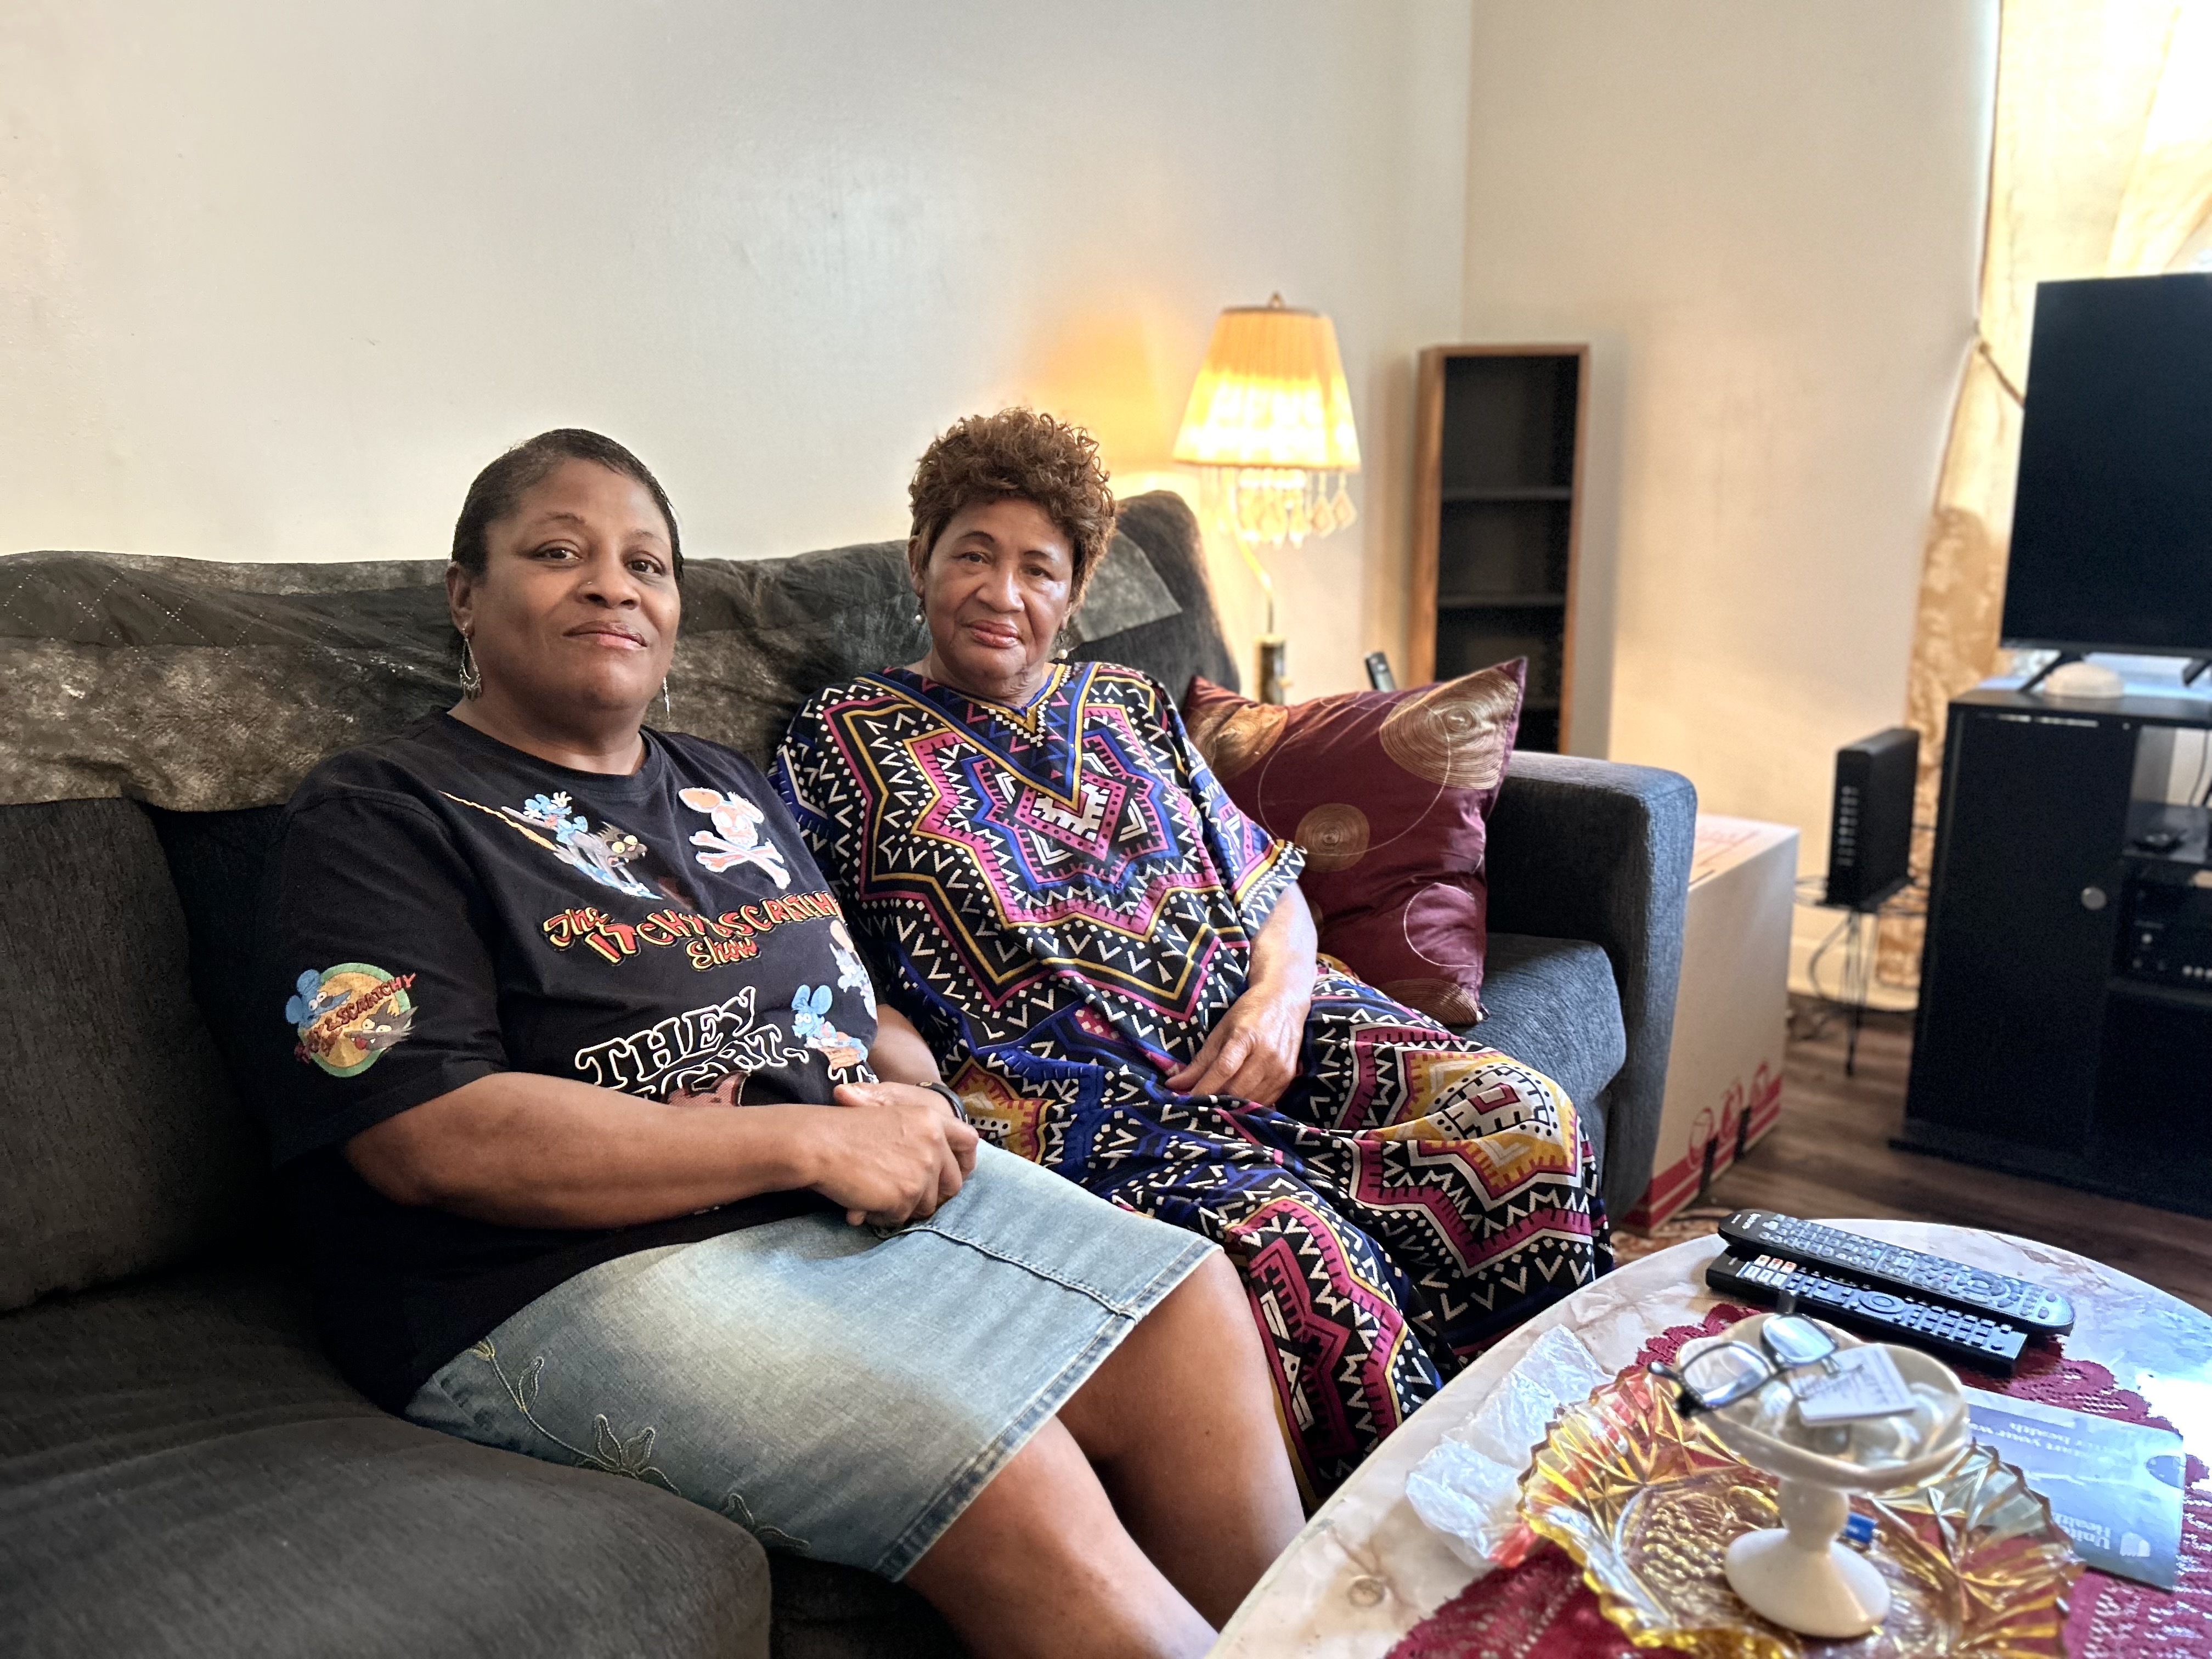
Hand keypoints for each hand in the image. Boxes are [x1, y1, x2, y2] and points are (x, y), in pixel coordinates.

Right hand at [811, 1081, 980, 1226]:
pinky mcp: (907, 1194)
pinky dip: (884, 1215)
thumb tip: (943, 1169)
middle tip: (902, 1193)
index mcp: (931, 1119)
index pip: (969, 1142)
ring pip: (926, 1205)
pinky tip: (865, 1202)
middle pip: (952, 1184)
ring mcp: (923, 1170)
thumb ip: (921, 1139)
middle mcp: (934, 1144)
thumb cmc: (845, 1131)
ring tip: (875, 1194)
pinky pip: (902, 1217)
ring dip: (903, 1206)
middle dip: (929, 1194)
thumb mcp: (891, 1120)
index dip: (964, 1161)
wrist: (818, 1143)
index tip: (950, 1174)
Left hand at [1164, 980, 1310, 1103]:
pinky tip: (1238, 1098)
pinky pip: (1265, 1100)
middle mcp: (1267, 1053)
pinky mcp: (1289, 1077)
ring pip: (1251, 1099)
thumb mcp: (1220, 1030)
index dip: (1204, 1087)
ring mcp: (1280, 1067)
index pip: (1224, 1068)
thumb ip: (1200, 1061)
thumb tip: (1175, 1084)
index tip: (1186, 1099)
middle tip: (1199, 1103)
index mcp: (1246, 1036)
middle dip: (1215, 1099)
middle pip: (1237, 1089)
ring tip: (1217, 1102)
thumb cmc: (1247, 1013)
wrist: (1285, 1001)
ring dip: (1231, 1104)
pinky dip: (1248, 1103)